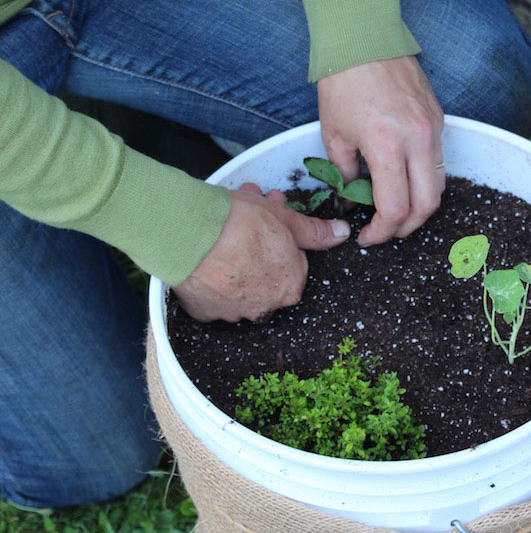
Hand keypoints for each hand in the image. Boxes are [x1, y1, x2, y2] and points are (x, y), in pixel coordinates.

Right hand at [173, 183, 349, 321]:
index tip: (267, 223)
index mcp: (290, 287)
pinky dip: (209, 281)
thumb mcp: (285, 219)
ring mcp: (234, 312)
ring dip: (234, 264)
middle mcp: (265, 306)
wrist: (188, 233)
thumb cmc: (238, 223)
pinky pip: (211, 297)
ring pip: (238, 287)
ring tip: (219, 236)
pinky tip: (204, 259)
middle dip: (258, 249)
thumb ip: (314, 232)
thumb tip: (341, 233)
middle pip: (266, 275)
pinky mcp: (205, 312)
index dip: (279, 238)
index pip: (292, 264)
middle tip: (243, 221)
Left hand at [317, 55, 444, 246]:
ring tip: (398, 210)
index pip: (394, 210)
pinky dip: (424, 180)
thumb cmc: (343, 82)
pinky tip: (405, 180)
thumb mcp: (334, 134)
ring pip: (438, 187)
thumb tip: (352, 199)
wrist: (364, 37)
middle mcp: (417, 141)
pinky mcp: (438, 121)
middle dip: (406, 227)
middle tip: (387, 230)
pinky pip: (439, 163)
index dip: (382, 232)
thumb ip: (345, 174)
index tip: (368, 236)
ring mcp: (432, 130)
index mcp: (387, 147)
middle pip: (426, 207)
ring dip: (420, 207)